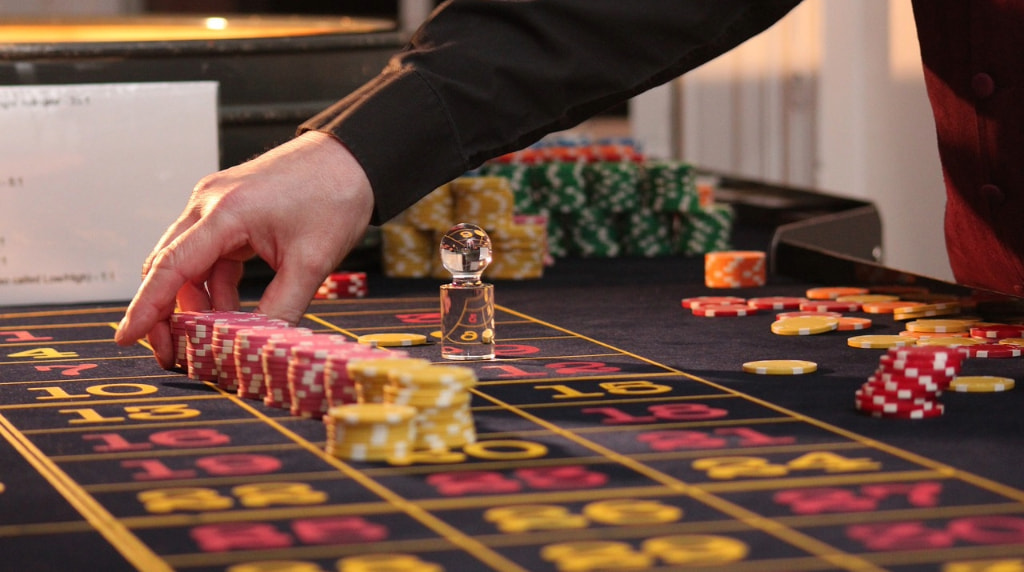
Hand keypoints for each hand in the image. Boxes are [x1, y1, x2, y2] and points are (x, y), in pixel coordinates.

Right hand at [114, 131, 373, 367]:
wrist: (354, 159)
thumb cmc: (335, 197)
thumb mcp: (312, 262)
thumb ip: (282, 309)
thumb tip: (257, 351)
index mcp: (225, 213)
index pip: (170, 267)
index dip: (146, 308)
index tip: (126, 338)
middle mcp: (209, 204)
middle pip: (168, 266)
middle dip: (165, 314)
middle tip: (174, 355)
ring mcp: (216, 206)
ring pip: (189, 264)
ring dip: (195, 304)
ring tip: (208, 342)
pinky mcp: (231, 212)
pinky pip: (210, 257)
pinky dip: (216, 288)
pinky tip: (229, 314)